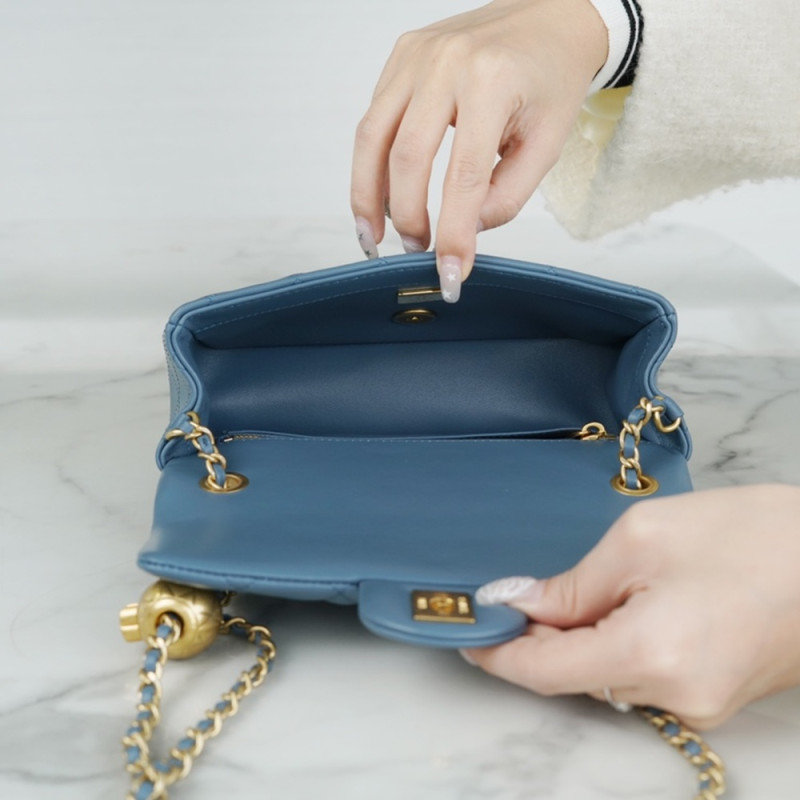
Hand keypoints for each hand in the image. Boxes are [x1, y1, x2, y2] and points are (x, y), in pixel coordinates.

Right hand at [350, 0, 607, 300]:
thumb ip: (507, 196)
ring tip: (374, 236)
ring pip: (372, 137)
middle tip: (417, 250)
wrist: (550, 17)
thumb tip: (464, 233)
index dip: (452, 233)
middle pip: (406, 157)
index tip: (449, 273)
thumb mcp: (547, 143)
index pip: (463, 176)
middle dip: (407, 217)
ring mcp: (416, 55)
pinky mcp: (401, 56)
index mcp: (492, 81)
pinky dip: (373, 164)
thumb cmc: (552, 78)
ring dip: (367, 196)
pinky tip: (380, 193)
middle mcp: (447, 62)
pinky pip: (375, 118)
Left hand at [463, 485, 799, 728]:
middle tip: (513, 596)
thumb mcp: (643, 539)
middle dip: (537, 638)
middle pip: (572, 675)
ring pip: (605, 677)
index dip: (498, 652)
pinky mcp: (713, 698)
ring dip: (578, 640)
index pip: (544, 670)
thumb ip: (572, 584)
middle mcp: (674, 696)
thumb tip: (517, 601)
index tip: (468, 630)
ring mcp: (699, 705)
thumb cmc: (753, 534)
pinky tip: (620, 608)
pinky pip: (641, 679)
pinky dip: (615, 647)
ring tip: (579, 591)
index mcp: (649, 654)